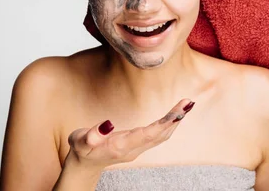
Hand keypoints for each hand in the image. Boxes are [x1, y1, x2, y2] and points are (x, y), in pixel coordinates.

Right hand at [65, 99, 194, 169]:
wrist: (84, 165)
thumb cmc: (81, 149)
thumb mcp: (79, 141)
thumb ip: (91, 135)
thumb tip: (107, 124)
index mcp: (120, 146)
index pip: (146, 134)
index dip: (163, 124)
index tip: (177, 113)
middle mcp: (132, 149)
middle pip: (159, 135)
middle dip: (174, 119)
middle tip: (189, 103)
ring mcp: (137, 149)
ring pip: (161, 136)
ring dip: (174, 121)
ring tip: (187, 105)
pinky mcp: (138, 145)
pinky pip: (158, 135)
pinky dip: (169, 124)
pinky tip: (176, 115)